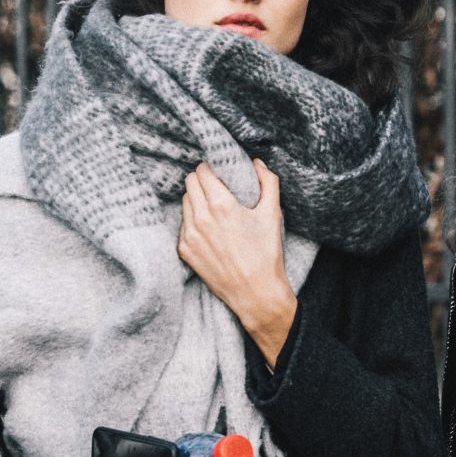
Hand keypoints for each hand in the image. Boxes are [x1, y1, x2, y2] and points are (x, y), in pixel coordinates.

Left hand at [178, 159, 296, 364]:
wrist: (255, 293)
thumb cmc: (266, 255)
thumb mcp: (272, 215)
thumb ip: (268, 182)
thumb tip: (257, 163)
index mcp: (221, 205)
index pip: (202, 171)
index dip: (211, 168)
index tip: (219, 172)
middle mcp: (201, 218)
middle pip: (189, 182)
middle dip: (202, 181)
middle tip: (216, 187)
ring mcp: (189, 235)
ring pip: (184, 202)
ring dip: (196, 199)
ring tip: (213, 208)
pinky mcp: (185, 250)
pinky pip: (183, 224)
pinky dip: (193, 220)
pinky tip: (210, 229)